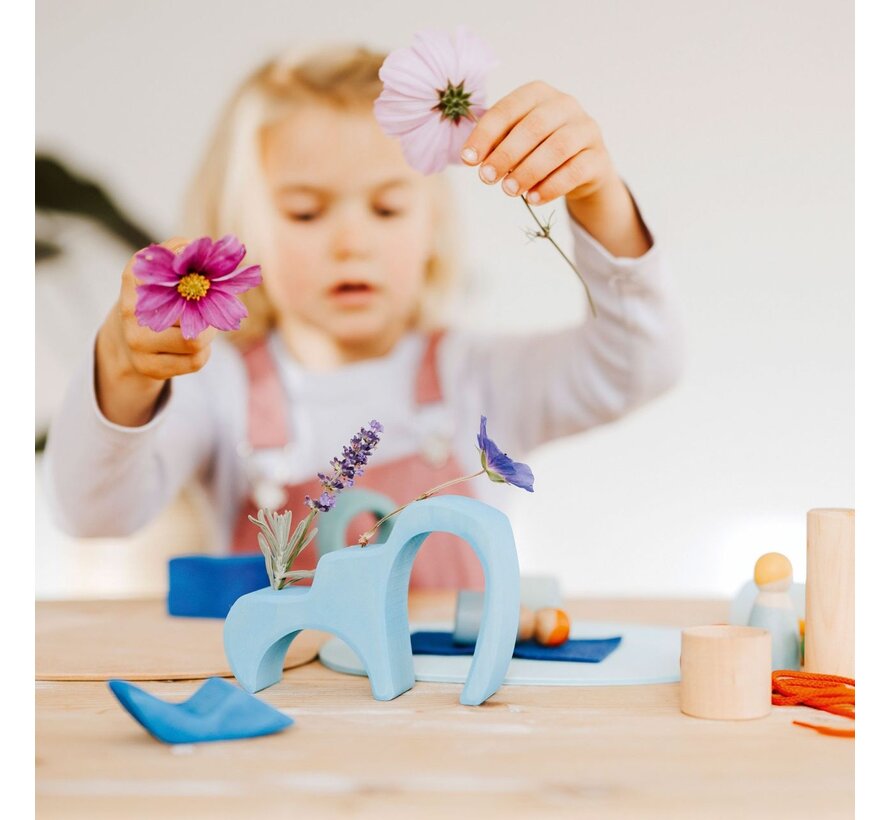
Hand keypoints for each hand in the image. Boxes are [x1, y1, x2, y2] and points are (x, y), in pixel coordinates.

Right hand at [96, 238, 216, 425]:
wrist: (126, 345)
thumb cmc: (156, 302)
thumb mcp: (160, 273)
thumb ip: (177, 254)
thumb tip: (196, 244)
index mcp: (134, 280)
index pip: (169, 270)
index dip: (193, 271)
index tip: (206, 274)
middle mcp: (132, 312)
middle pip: (191, 310)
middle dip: (208, 309)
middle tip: (210, 308)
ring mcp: (137, 343)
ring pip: (196, 340)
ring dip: (208, 333)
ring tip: (201, 327)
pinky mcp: (150, 368)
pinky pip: (196, 361)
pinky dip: (204, 352)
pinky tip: (193, 346)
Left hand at [460, 81, 651, 256]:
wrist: (582, 169)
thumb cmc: (539, 150)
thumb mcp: (516, 141)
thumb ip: (496, 144)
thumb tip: (472, 158)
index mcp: (538, 94)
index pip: (508, 109)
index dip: (485, 135)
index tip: (468, 160)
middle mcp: (565, 105)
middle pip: (534, 127)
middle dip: (506, 154)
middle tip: (487, 178)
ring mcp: (586, 129)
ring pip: (558, 148)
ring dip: (528, 171)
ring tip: (509, 191)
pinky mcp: (598, 157)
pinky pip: (575, 170)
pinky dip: (551, 186)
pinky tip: (532, 199)